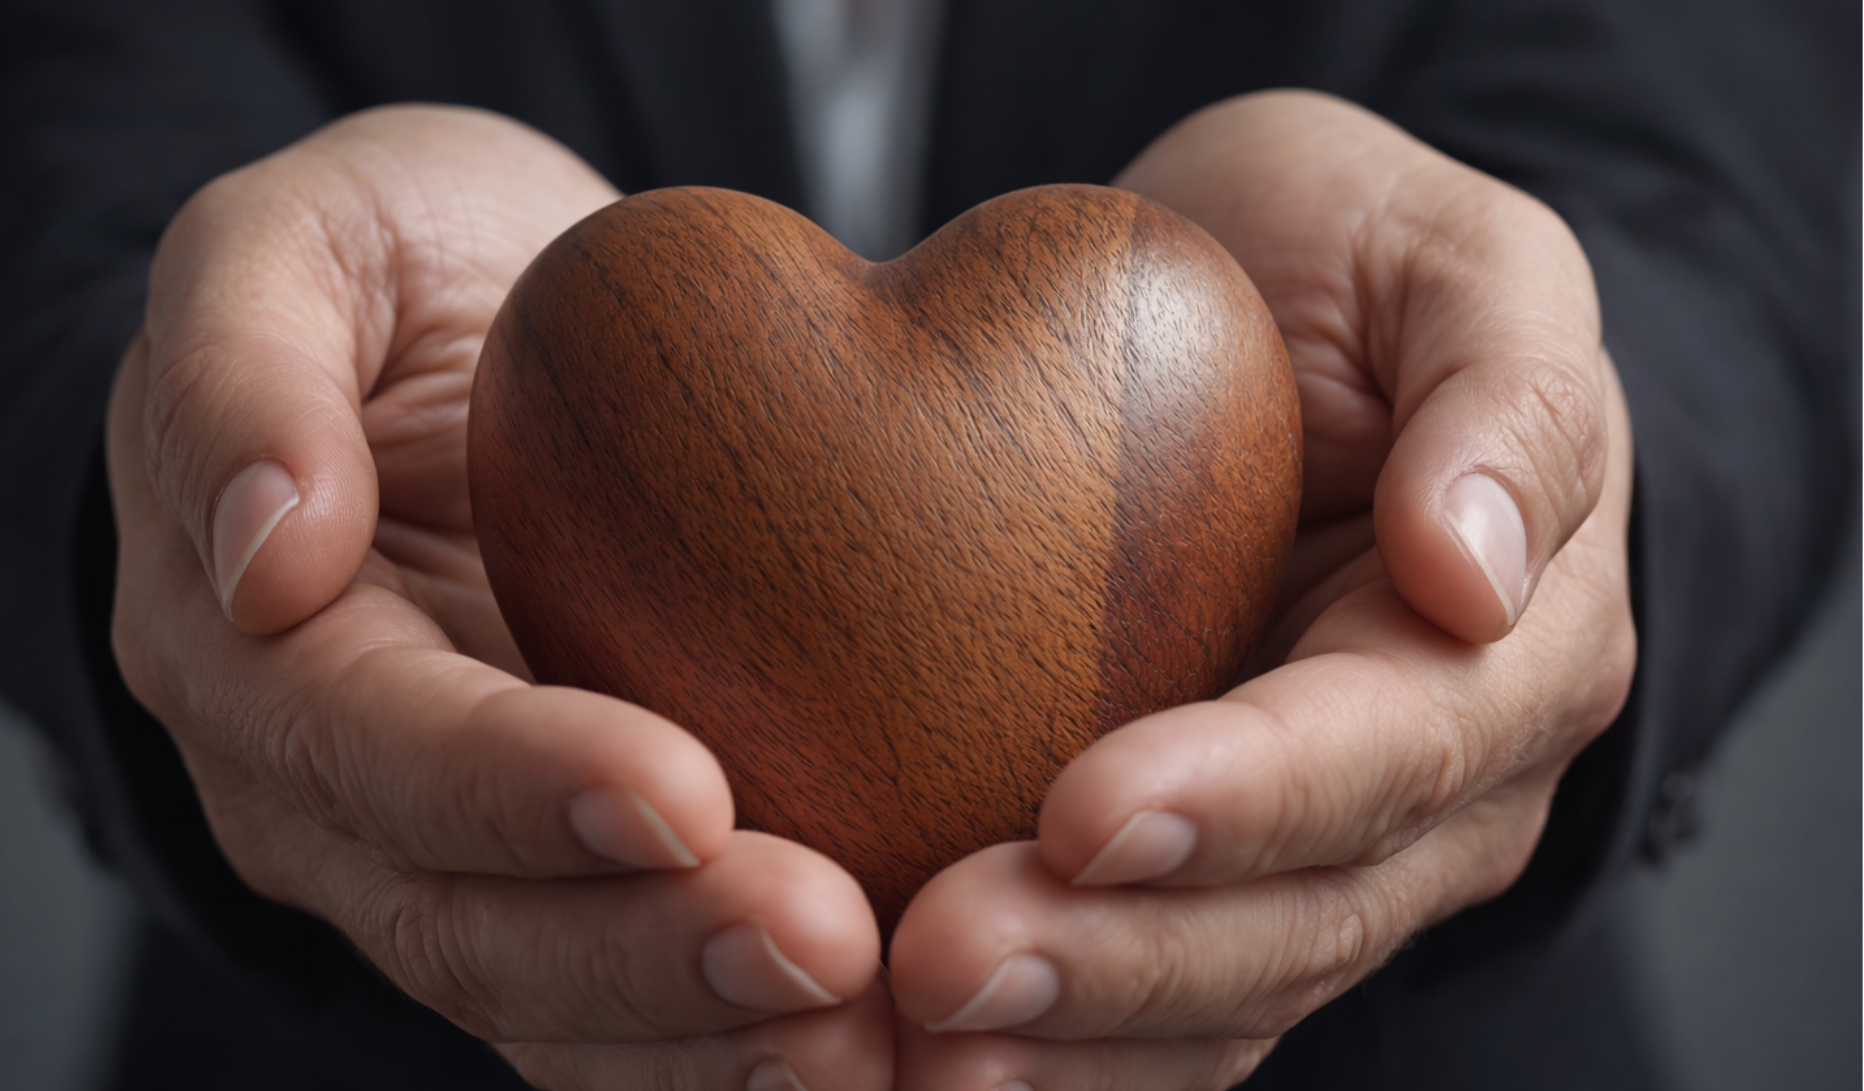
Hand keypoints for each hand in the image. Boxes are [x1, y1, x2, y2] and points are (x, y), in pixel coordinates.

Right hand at [105, 105, 891, 1089]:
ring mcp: (440, 853)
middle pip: (462, 917)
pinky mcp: (554, 877)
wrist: (477, 335)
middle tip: (822, 946)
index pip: (367, 744)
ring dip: (702, 1037)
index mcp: (250, 641)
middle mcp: (330, 788)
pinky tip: (863, 1056)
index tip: (679, 794)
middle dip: (640, 952)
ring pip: (546, 997)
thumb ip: (240, 364)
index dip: (511, 785)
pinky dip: (727, 1047)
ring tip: (863, 1043)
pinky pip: (623, 1005)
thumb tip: (265, 546)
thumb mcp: (299, 242)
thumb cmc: (394, 271)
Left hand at [884, 91, 1636, 1087]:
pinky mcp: (1216, 871)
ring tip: (913, 1039)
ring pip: (1221, 991)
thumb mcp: (1461, 262)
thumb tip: (1472, 572)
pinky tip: (924, 1057)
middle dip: (1124, 958)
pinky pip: (1156, 1000)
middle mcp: (1436, 786)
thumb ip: (1506, 399)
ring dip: (1072, 1033)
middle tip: (943, 965)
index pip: (1385, 752)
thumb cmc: (1361, 267)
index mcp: (1511, 644)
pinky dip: (1056, 1045)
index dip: (1244, 799)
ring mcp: (1327, 849)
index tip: (1085, 813)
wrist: (1282, 304)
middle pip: (1300, 915)